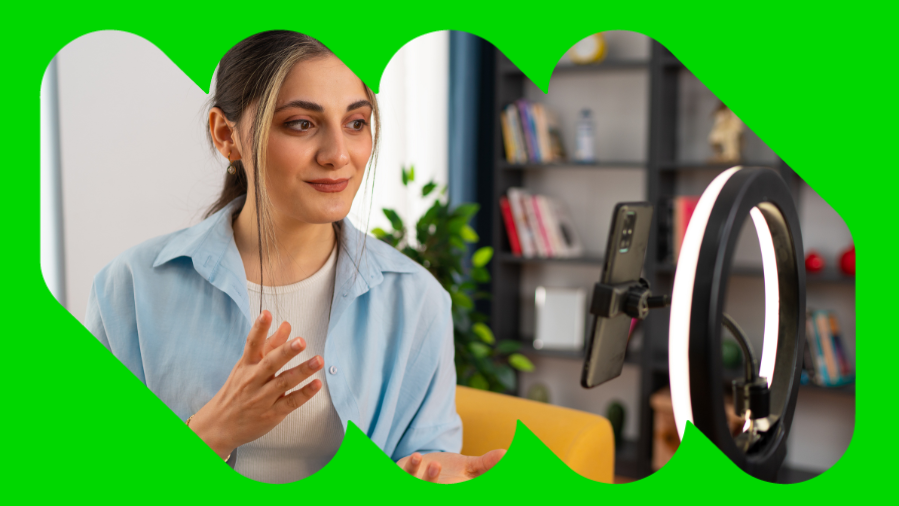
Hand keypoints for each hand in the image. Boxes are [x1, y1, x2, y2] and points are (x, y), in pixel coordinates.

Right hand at [187, 310, 323, 458]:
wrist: (219, 425)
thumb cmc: (237, 390)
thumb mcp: (248, 365)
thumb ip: (269, 345)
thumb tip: (287, 325)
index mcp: (246, 365)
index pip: (252, 344)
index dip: (259, 328)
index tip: (266, 314)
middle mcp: (253, 380)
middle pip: (270, 363)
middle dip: (286, 351)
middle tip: (301, 341)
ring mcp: (262, 397)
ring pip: (283, 382)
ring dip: (302, 371)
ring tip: (318, 360)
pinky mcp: (272, 413)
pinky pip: (290, 402)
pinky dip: (304, 394)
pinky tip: (316, 384)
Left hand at [397, 450, 505, 483]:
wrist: (419, 469)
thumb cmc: (447, 471)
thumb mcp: (469, 468)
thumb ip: (488, 464)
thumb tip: (507, 453)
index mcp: (453, 492)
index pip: (461, 486)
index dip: (467, 481)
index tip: (462, 475)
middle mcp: (436, 493)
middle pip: (436, 489)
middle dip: (440, 483)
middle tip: (448, 471)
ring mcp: (419, 488)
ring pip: (422, 487)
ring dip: (429, 479)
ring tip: (436, 465)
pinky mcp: (404, 478)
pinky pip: (406, 475)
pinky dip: (411, 467)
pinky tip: (417, 457)